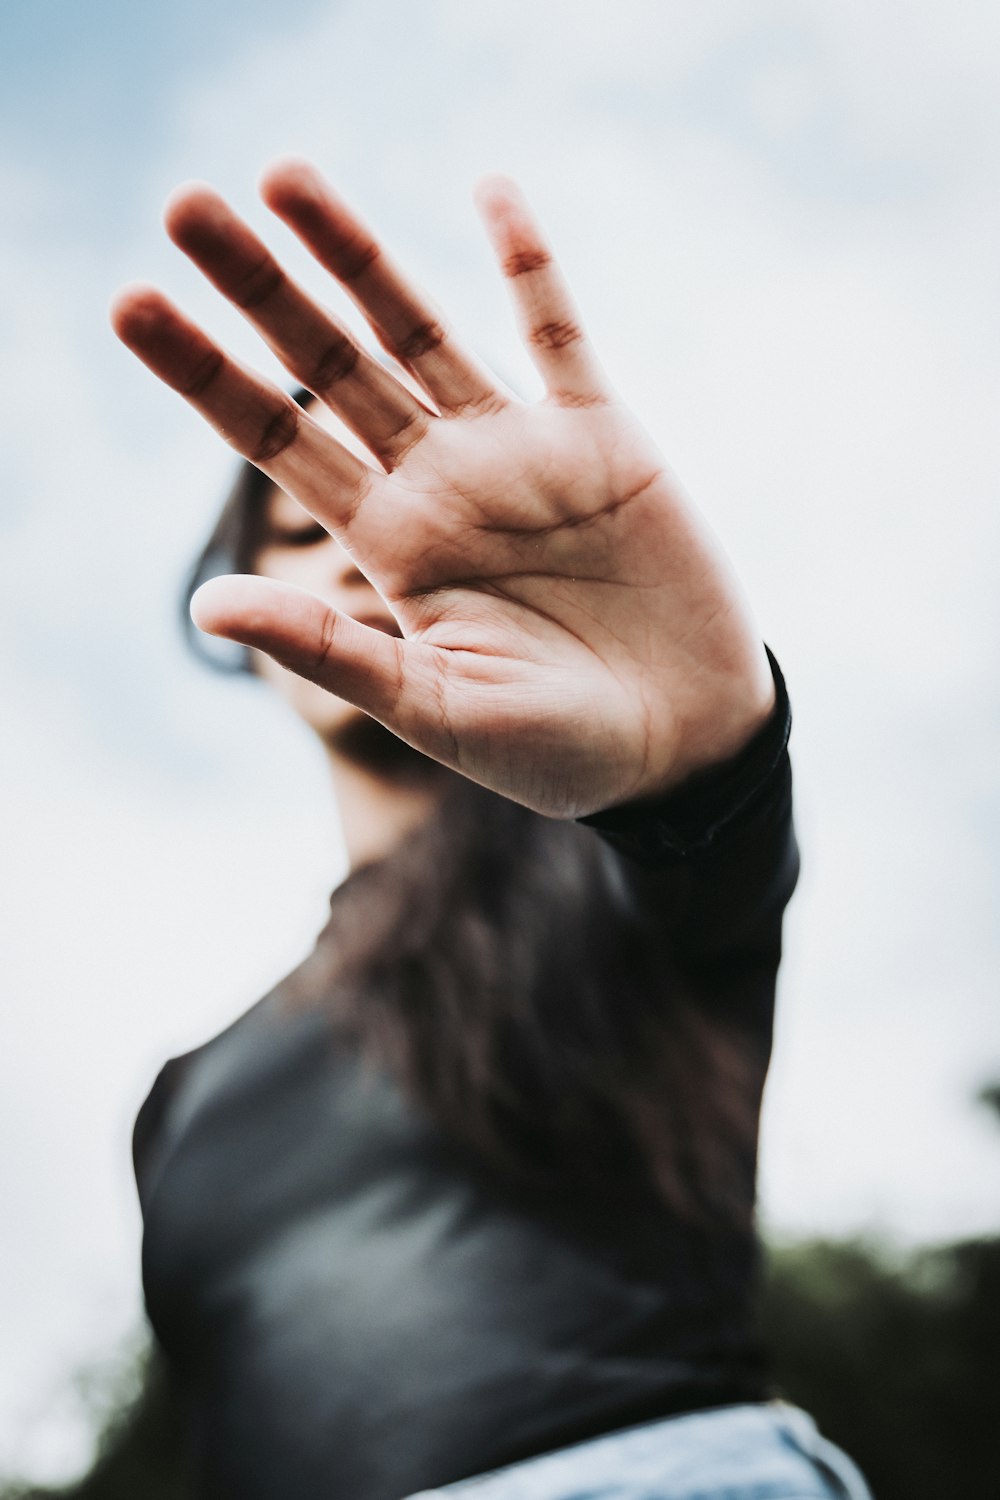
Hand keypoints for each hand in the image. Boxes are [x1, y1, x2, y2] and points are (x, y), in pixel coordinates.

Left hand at [111, 160, 773, 818]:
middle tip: (183, 206)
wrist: (682, 747)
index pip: (276, 442)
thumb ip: (332, 650)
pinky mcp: (604, 439)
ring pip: (421, 331)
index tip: (132, 302)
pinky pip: (559, 334)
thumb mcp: (437, 709)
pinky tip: (489, 190)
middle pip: (329, 365)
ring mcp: (519, 453)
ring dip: (358, 254)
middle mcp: (439, 483)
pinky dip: (530, 265)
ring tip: (284, 178)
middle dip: (259, 288)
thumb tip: (204, 606)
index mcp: (390, 545)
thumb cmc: (555, 751)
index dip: (203, 375)